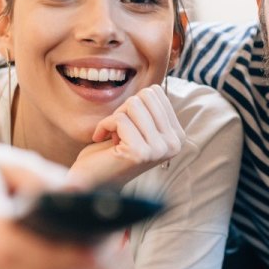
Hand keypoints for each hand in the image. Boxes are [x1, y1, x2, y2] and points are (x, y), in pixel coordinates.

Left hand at [68, 85, 183, 188]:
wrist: (91, 179)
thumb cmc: (111, 150)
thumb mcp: (138, 125)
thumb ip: (151, 109)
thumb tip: (154, 89)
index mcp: (177, 135)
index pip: (156, 92)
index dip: (134, 105)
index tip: (128, 126)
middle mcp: (173, 144)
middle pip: (145, 96)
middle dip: (125, 110)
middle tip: (119, 131)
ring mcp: (158, 149)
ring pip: (133, 105)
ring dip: (115, 119)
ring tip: (114, 138)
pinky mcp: (139, 152)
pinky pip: (119, 119)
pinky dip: (103, 126)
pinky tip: (101, 140)